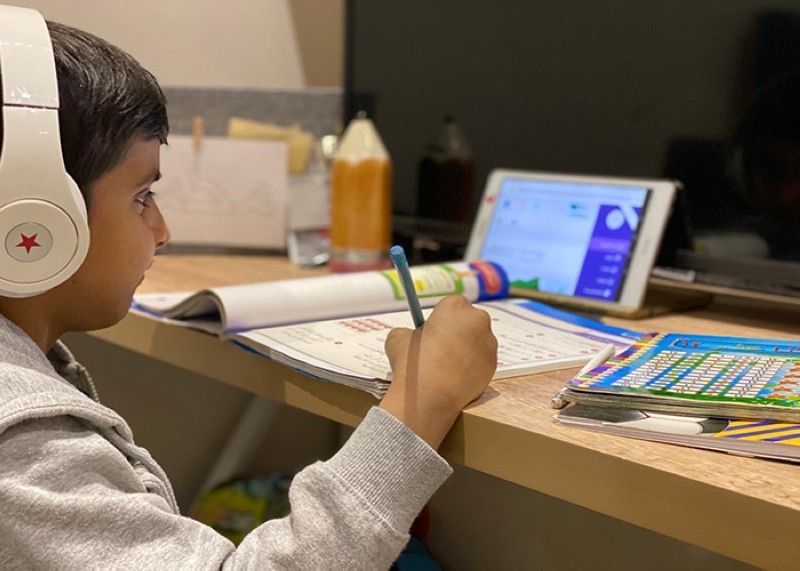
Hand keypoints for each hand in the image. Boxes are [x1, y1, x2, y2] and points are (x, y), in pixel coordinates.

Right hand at [379, 295, 497, 448]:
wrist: (430, 397)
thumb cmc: (414, 364)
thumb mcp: (397, 339)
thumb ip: (407, 332)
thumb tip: (410, 336)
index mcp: (455, 306)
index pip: (450, 305)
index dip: (440, 319)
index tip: (432, 331)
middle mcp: (478, 319)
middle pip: (468, 320)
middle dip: (457, 331)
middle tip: (441, 348)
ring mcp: (489, 342)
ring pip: (477, 341)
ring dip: (466, 349)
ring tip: (447, 367)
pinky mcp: (495, 364)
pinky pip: (482, 360)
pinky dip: (472, 367)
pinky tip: (455, 378)